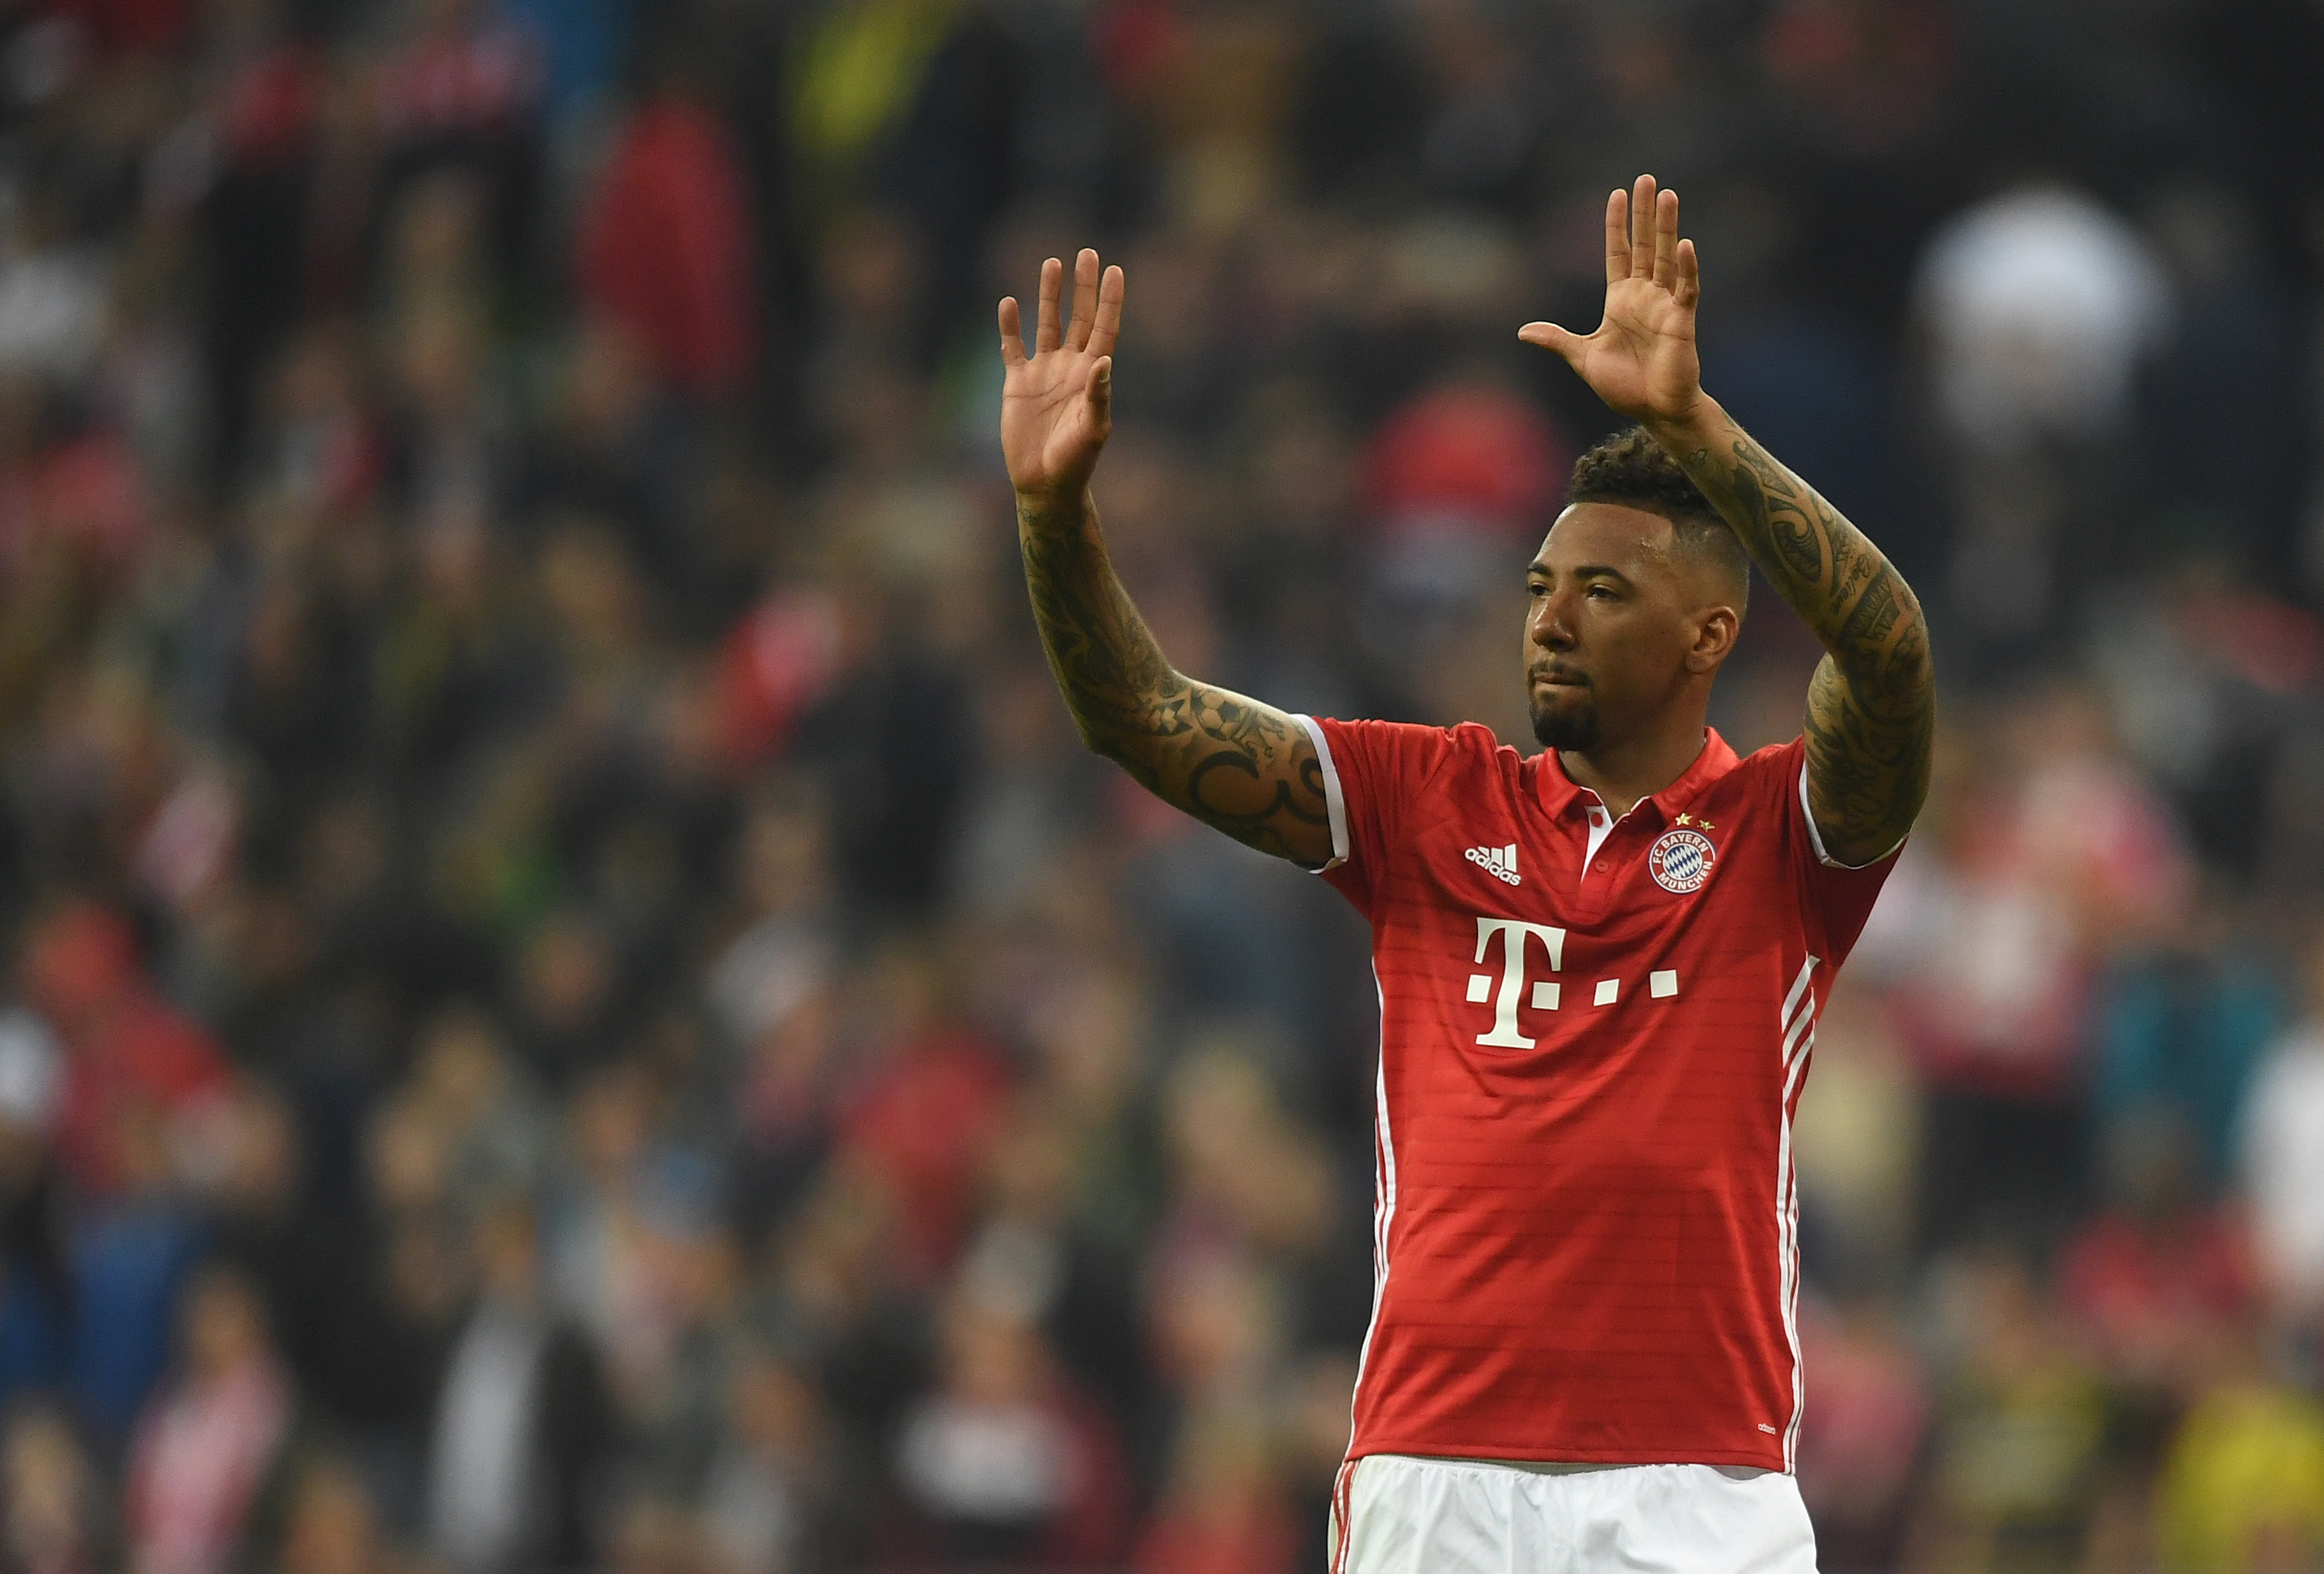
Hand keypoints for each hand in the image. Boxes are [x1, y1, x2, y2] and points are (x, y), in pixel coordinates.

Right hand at [1000, 249, 1123, 505]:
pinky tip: (1009, 303)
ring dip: (1049, 295)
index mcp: (1092, 375)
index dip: (1110, 301)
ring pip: (1046, 323)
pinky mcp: (1017, 383)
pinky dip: (1010, 326)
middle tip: (1087, 253)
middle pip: (1078, 317)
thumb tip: (1104, 360)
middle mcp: (1069, 366)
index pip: (1104, 328)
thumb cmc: (1076, 460)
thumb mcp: (1093, 429)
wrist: (1044, 483)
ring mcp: (1043, 372)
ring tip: (1052, 263)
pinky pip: (1012, 347)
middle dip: (1083, 287)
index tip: (1115, 270)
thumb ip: (1099, 395)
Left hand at [1520, 175, 1702, 426]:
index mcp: (1620, 300)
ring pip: (1666, 257)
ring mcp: (1664, 304)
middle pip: (1644, 245)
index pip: (1618, 253)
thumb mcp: (1583, 358)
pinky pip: (1685, 289)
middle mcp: (1644, 296)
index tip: (1618, 195)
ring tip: (1668, 195)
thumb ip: (1557, 340)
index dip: (1618, 225)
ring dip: (1667, 227)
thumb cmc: (1624, 386)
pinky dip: (1685, 268)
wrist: (1654, 410)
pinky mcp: (1681, 320)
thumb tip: (1522, 332)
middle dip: (1645, 213)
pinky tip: (1685, 245)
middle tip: (1646, 179)